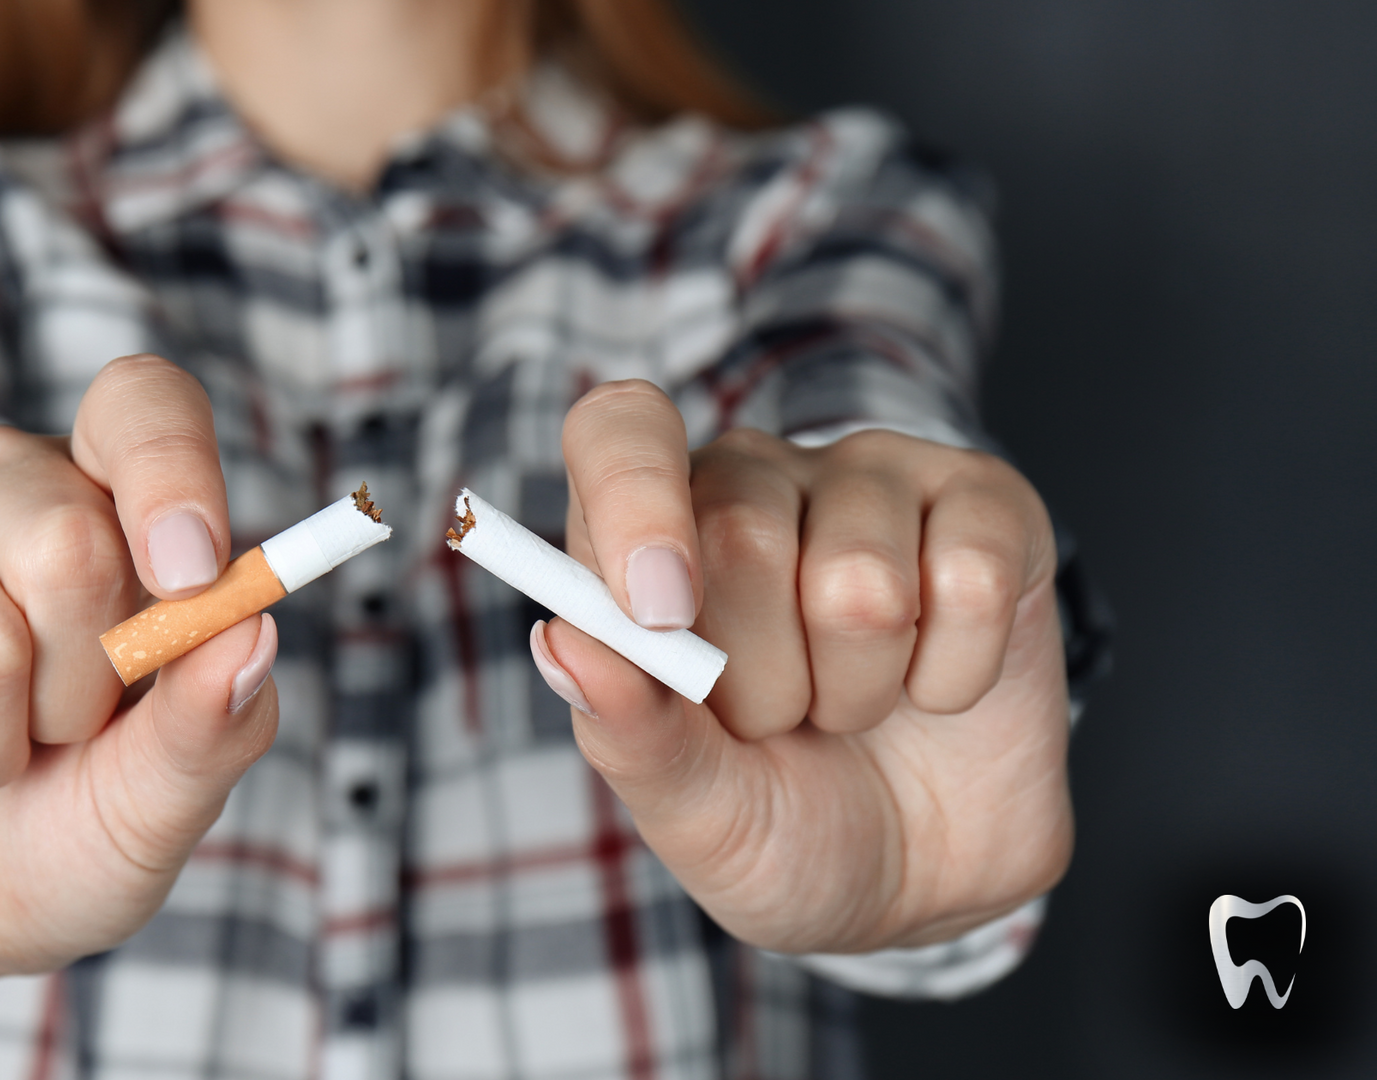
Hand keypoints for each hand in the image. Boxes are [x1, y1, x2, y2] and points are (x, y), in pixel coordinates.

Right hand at [0, 356, 279, 982]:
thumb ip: (215, 721)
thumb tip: (250, 631)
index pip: (143, 408)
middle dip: (78, 691)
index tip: (191, 577)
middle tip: (53, 732)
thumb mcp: (162, 798)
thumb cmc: (66, 825)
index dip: (172, 475)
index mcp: (109, 499)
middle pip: (70, 543)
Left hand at [537, 380, 1071, 953]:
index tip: (659, 612)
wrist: (917, 883)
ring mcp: (876, 482)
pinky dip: (952, 678)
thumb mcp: (689, 811)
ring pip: (858, 575)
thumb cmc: (777, 824)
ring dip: (857, 690)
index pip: (618, 431)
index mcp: (646, 529)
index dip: (633, 499)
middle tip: (775, 723)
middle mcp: (756, 480)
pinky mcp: (987, 508)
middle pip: (737, 529)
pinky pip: (969, 579)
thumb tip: (562, 644)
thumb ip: (625, 730)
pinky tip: (937, 690)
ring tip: (852, 710)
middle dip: (757, 679)